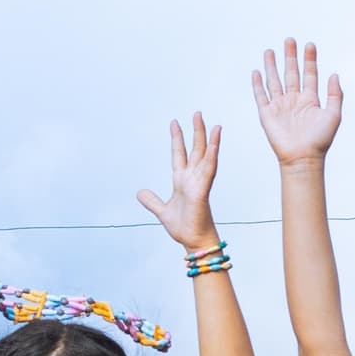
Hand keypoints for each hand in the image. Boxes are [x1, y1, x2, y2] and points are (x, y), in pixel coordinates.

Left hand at [136, 113, 222, 250]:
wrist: (194, 242)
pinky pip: (209, 171)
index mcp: (182, 181)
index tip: (175, 122)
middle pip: (196, 150)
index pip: (180, 154)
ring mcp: (199, 183)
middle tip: (197, 113)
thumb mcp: (161, 211)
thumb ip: (152, 201)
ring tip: (214, 124)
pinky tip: (215, 144)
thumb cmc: (184, 227)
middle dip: (196, 131)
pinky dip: (212, 156)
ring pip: (206, 157)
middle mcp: (192, 179)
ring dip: (210, 140)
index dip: (177, 138)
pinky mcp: (202, 191)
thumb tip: (139, 192)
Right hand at [252, 40, 343, 167]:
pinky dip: (257, 84)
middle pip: (291, 73)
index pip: (309, 74)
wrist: (303, 157)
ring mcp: (280, 106)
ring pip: (274, 81)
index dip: (310, 60)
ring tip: (270, 50)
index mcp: (310, 100)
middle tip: (289, 40)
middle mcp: (295, 100)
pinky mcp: (267, 114)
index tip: (310, 44)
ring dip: (272, 66)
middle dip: (290, 56)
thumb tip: (335, 74)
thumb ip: (335, 95)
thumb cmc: (320, 140)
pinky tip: (256, 72)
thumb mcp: (334, 115)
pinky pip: (261, 95)